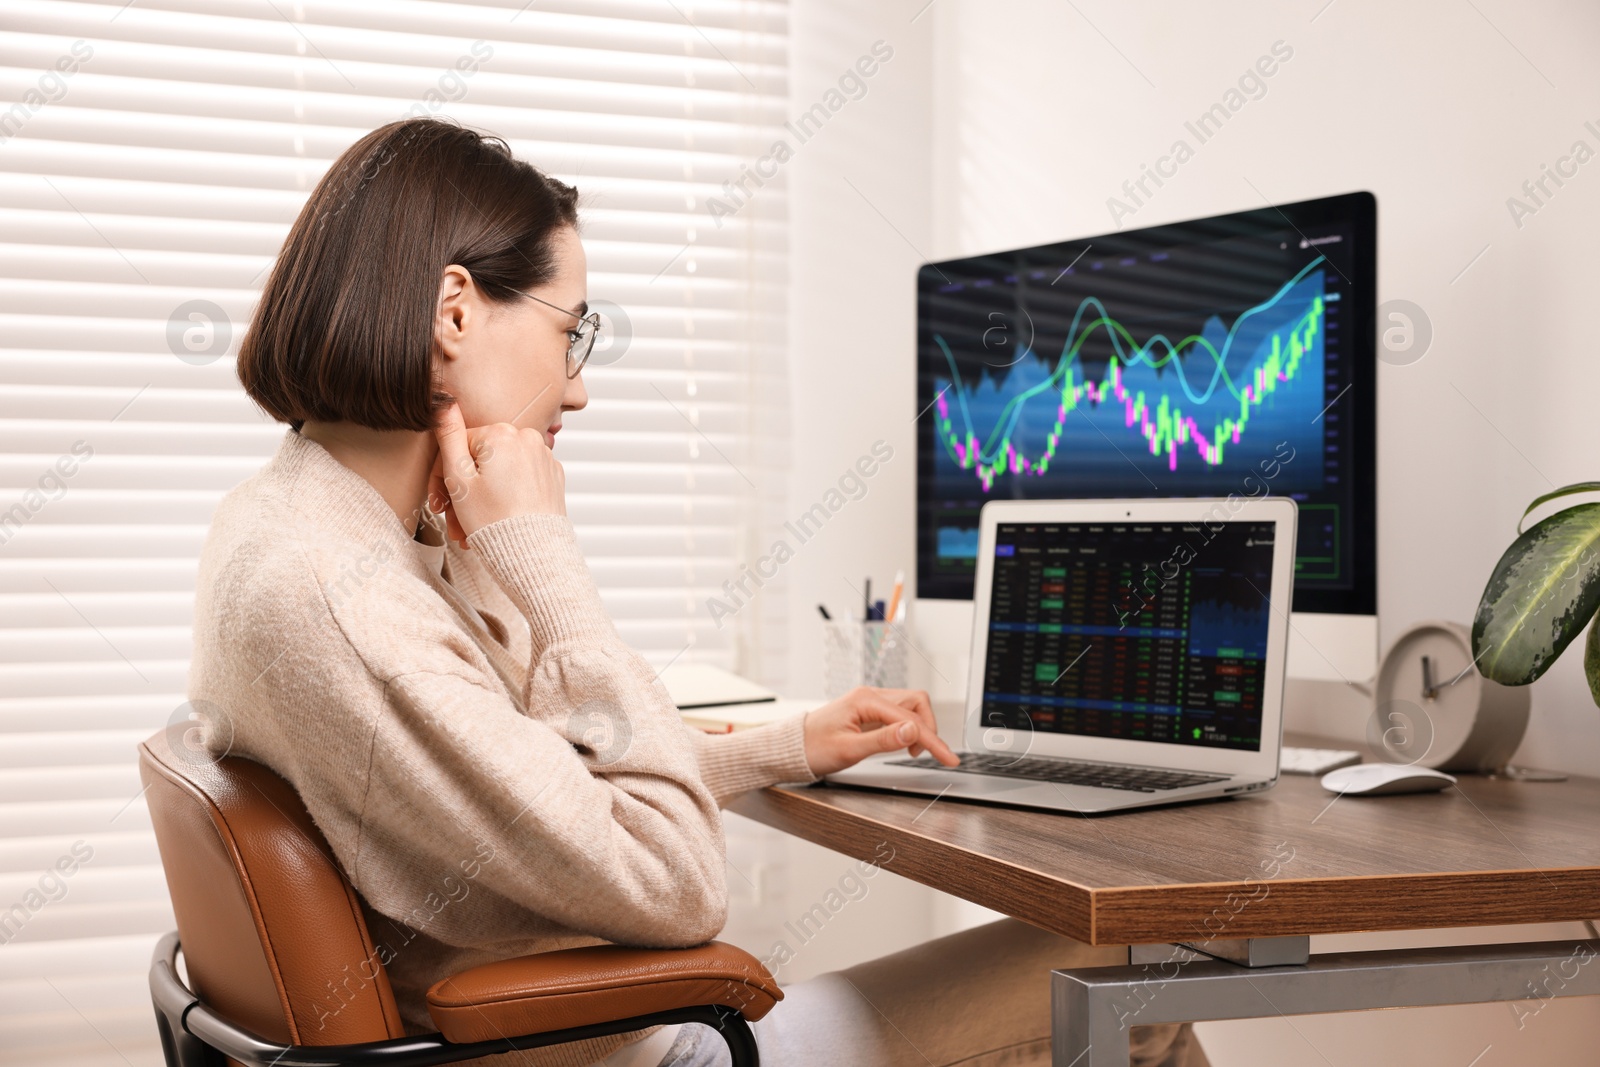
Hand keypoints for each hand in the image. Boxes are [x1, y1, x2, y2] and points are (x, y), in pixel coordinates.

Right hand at [428, 401, 566, 547]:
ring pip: (500, 473)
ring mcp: (544, 457)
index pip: (459, 446)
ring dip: (482, 499)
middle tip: (453, 522)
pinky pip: (521, 481)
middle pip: (481, 461)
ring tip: (471, 530)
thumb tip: (444, 401)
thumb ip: (449, 436)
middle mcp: (528, 438)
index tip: (438, 504)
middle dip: (463, 493)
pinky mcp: (554, 477)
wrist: (533, 554)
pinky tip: (495, 522)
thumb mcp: (458, 478)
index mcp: (502, 433)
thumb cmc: (493, 521)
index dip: (442, 476)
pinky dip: (506, 498)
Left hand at [801, 687, 958, 776]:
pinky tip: (904, 744)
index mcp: (865, 700)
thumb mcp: (849, 749)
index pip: (911, 718)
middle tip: (933, 755)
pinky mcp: (869, 712)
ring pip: (910, 706)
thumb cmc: (813, 748)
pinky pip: (898, 714)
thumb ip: (883, 740)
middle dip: (929, 728)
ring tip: (915, 752)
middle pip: (917, 703)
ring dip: (920, 727)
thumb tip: (913, 731)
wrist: (792, 748)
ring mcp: (870, 702)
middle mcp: (870, 696)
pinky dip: (908, 728)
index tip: (947, 758)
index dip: (933, 740)